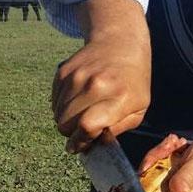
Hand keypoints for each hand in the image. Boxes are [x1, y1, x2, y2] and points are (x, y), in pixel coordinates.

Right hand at [52, 0, 150, 152]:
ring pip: (57, 114)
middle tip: (83, 129)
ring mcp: (77, 77)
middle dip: (72, 133)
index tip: (79, 146)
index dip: (81, 141)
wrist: (120, 44)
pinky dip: (62, 107)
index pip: (88, 126)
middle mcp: (95, 85)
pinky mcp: (63, 72)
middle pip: (66, 124)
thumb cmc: (133, 82)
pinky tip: (77, 100)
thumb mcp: (138, 109)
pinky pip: (54, 101)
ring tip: (83, 112)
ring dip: (66, 120)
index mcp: (118, 97)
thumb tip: (93, 144)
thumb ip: (117, 130)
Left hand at [146, 133, 192, 191]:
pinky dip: (165, 152)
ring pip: (150, 174)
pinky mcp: (172, 182)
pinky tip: (178, 145)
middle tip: (171, 145)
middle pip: (147, 186)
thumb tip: (174, 191)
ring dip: (161, 153)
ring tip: (177, 143)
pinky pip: (157, 167)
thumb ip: (187, 178)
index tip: (160, 158)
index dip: (148, 179)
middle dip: (156, 159)